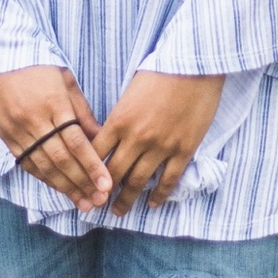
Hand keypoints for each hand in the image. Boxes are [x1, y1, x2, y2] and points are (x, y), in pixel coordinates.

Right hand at [0, 65, 111, 212]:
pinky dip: (44, 178)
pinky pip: (27, 162)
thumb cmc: (36, 64)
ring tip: (83, 202)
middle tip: (99, 200)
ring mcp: (17, 129)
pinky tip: (59, 188)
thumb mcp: (65, 79)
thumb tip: (100, 137)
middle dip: (82, 182)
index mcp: (53, 102)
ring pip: (43, 165)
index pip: (76, 141)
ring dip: (65, 187)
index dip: (92, 165)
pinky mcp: (5, 136)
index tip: (107, 184)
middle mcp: (34, 119)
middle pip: (61, 159)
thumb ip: (81, 110)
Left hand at [92, 70, 225, 215]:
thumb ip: (120, 117)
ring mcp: (161, 146)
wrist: (194, 66)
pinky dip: (159, 195)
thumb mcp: (130, 91)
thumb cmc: (160, 71)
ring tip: (119, 211)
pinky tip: (153, 204)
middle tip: (96, 205)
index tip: (82, 183)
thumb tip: (111, 136)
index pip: (96, 154)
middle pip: (113, 173)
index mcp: (119, 120)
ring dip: (127, 200)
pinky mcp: (183, 150)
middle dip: (102, 193)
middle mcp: (136, 138)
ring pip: (138, 181)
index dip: (87, 171)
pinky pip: (168, 179)